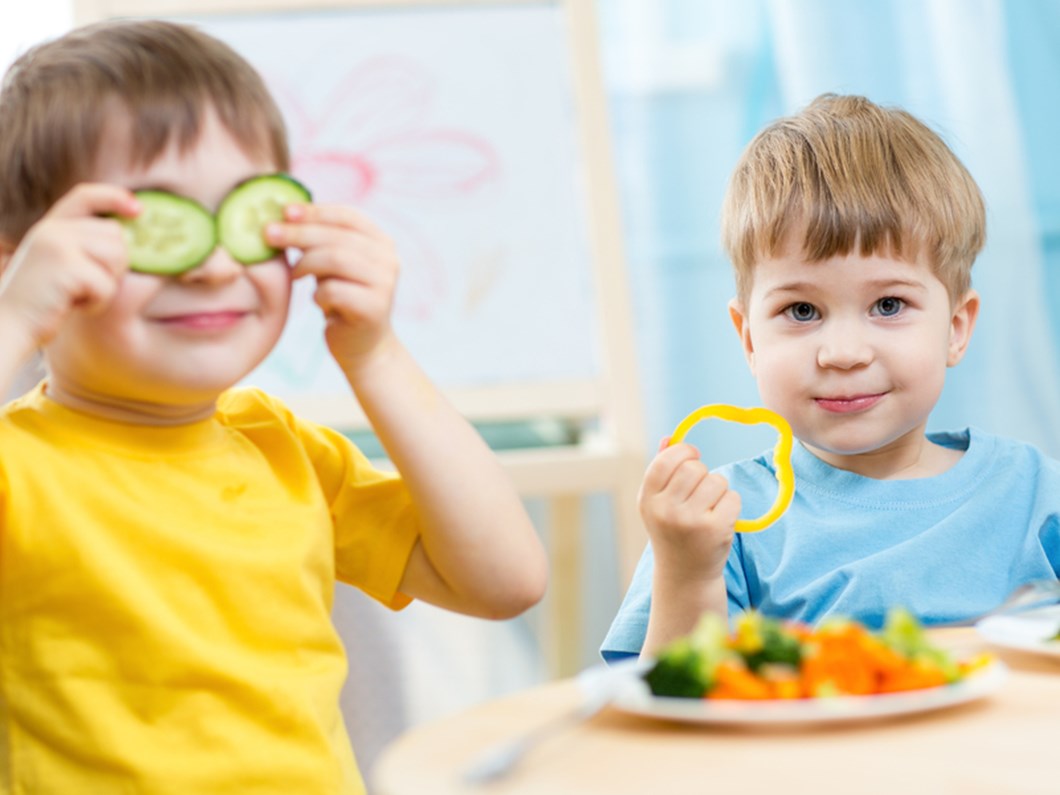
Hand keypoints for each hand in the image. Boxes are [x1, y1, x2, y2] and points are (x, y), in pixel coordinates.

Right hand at [0, 183, 137, 357]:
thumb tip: (128, 237)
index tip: (138, 209)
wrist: (8, 326)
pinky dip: (97, 302)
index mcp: (49, 226)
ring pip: (117, 258)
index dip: (115, 197)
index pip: (86, 195)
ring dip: (107, 285)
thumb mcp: (58, 264)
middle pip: (115, 235)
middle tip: (86, 286)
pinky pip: (107, 284)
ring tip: (77, 295)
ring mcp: (58, 244)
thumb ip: (83, 245)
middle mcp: (52, 229)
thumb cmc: (42, 303)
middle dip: (114, 265)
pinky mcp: (66, 266)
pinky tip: (72, 305)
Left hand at [267, 204, 399, 368]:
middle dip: (299, 233)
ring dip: (306, 264)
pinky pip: (333, 290)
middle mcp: (388, 259)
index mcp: (381, 242)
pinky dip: (318, 295)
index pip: (347, 215)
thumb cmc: (342, 298)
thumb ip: (321, 240)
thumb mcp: (333, 264)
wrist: (364, 346)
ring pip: (335, 259)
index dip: (315, 211)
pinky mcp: (374, 308)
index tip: (284, 211)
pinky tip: (318, 301)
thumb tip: (283, 214)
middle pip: (337, 237)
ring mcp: (384, 283)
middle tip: (268, 234)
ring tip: (294, 275)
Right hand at [638, 438, 740, 580]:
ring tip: (709, 507)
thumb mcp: (657, 503)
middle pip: (694, 468)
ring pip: (716, 481)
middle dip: (702, 472)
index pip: (665, 460)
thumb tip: (670, 438)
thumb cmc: (672, 531)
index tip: (692, 456)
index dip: (683, 451)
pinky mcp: (716, 530)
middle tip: (700, 488)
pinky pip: (732, 498)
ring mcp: (691, 521)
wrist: (685, 575)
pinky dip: (731, 504)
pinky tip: (720, 519)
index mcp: (648, 500)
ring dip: (718, 489)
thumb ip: (661, 470)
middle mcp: (666, 511)